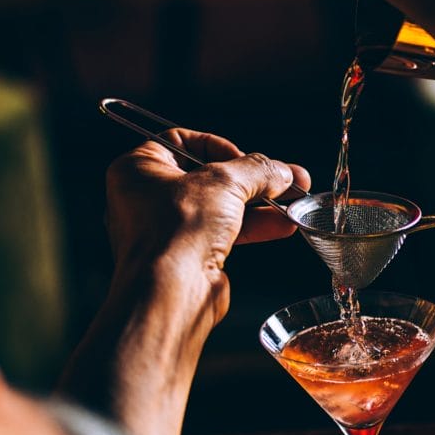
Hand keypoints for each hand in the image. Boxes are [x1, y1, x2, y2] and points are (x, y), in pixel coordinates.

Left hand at [104, 128, 310, 323]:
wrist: (171, 293)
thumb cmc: (175, 232)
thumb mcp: (224, 182)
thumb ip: (256, 170)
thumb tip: (279, 170)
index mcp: (139, 168)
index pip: (182, 141)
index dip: (219, 146)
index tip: (246, 159)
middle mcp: (148, 197)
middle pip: (209, 175)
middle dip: (253, 178)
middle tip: (286, 177)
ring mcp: (169, 228)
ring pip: (221, 206)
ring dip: (261, 203)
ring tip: (295, 200)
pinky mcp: (189, 255)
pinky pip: (225, 231)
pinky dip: (255, 226)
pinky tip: (282, 224)